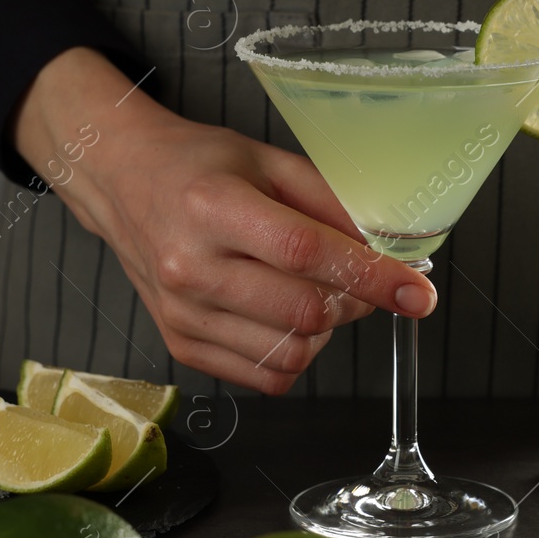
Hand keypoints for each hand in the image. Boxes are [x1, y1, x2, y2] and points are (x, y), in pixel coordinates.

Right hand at [12, 47, 436, 393]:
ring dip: (325, 330)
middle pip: (303, 312)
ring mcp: (182, 314)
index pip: (306, 254)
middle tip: (360, 279)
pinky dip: (295, 353)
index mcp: (213, 207)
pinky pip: (264, 376)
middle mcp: (191, 267)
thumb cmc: (197, 166)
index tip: (417, 292)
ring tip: (315, 292)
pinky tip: (286, 317)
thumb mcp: (268, 161)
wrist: (122, 182)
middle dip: (355, 302)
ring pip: (290, 353)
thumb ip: (331, 203)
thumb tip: (389, 247)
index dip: (371, 276)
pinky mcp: (180, 345)